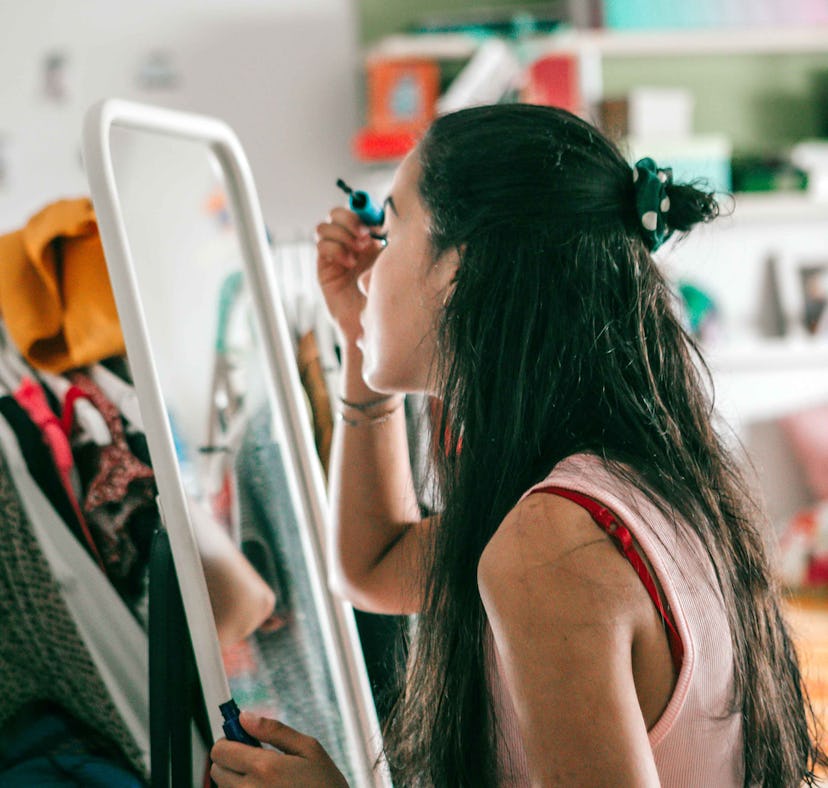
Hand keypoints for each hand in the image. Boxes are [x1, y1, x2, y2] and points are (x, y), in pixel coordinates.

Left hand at [210, 712, 348, 786]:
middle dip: (232, 759)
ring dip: (237, 779)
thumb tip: (243, 717)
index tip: (244, 738)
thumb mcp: (309, 749)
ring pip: (225, 787)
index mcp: (264, 768)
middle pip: (217, 770)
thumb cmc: (325, 785)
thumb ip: (273, 730)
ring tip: (266, 778)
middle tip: (257, 758)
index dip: (230, 740)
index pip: (220, 750)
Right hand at [315, 206, 383, 342]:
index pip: (358, 209)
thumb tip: (385, 217)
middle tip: (365, 236)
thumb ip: (388, 238)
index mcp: (368, 236)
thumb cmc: (385, 292)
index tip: (376, 222)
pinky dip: (336, 249)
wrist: (371, 320)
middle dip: (350, 219)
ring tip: (357, 251)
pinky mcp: (324, 266)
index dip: (364, 209)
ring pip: (325, 226)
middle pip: (338, 212)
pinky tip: (349, 263)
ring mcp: (335, 253)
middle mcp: (349, 241)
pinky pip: (321, 245)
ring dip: (342, 234)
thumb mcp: (392, 261)